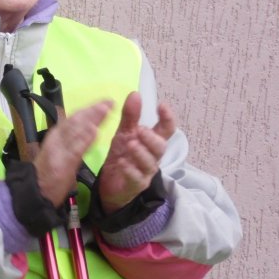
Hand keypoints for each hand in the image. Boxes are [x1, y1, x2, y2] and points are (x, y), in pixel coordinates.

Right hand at [34, 100, 112, 205]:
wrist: (35, 191)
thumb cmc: (47, 174)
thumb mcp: (56, 152)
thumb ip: (68, 141)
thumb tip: (83, 128)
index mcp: (56, 136)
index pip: (73, 119)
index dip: (88, 109)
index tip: (102, 103)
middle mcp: (56, 139)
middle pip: (76, 121)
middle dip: (93, 110)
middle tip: (108, 101)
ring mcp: (59, 150)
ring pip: (76, 130)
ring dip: (91, 119)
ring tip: (105, 109)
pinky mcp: (62, 162)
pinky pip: (75, 149)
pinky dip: (84, 139)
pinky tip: (95, 131)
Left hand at [97, 92, 174, 212]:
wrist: (110, 184)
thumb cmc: (123, 155)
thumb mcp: (124, 134)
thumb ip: (130, 116)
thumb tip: (135, 94)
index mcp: (152, 142)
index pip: (166, 129)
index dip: (168, 118)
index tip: (162, 105)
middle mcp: (153, 157)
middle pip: (161, 147)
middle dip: (152, 138)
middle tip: (140, 130)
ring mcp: (146, 172)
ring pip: (150, 163)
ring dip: (141, 152)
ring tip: (131, 144)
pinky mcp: (136, 185)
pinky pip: (137, 178)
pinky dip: (130, 170)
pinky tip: (123, 163)